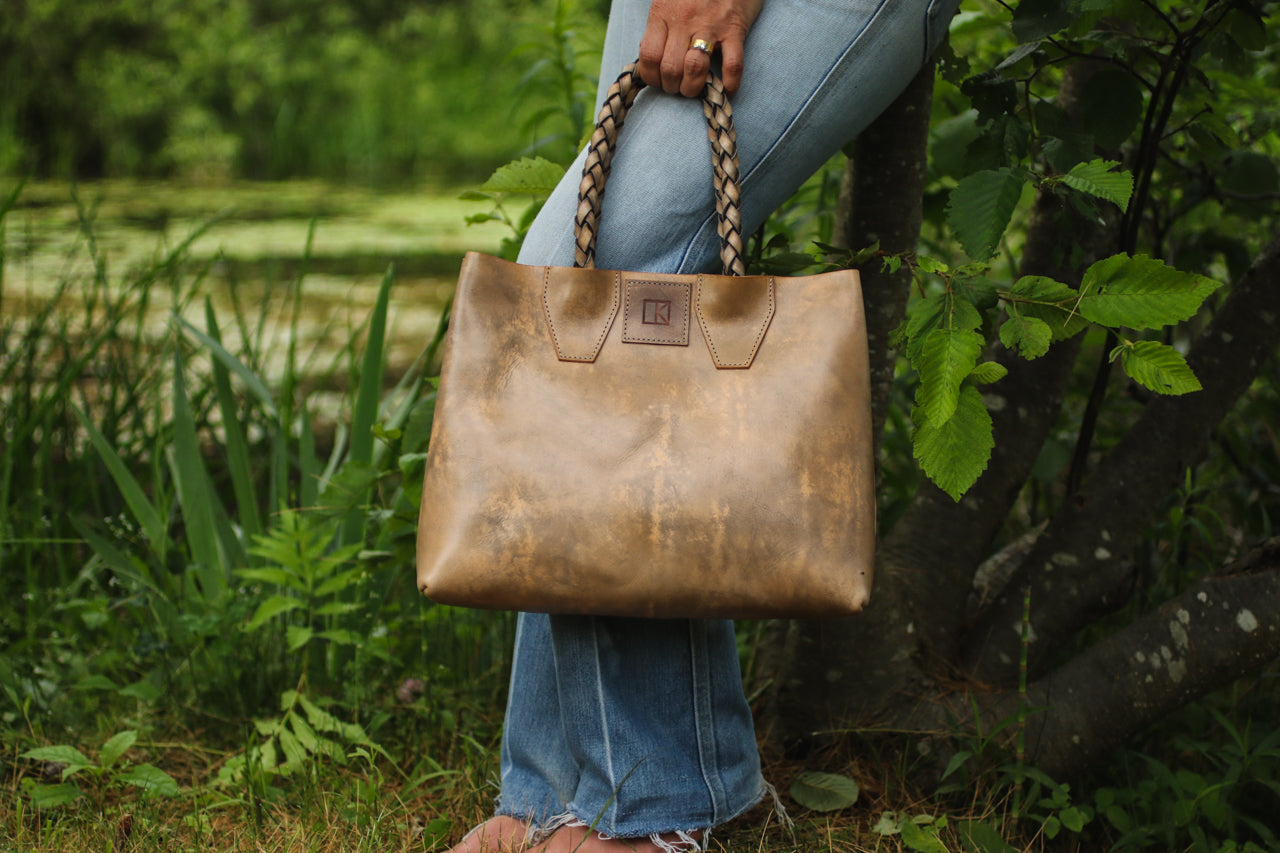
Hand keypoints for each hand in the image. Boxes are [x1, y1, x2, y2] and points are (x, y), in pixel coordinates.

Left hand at [636, 0, 764, 96]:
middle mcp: (685, 20)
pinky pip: (733, 64)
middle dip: (671, 86)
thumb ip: (659, 26)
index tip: (657, 81)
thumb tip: (650, 59)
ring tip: (694, 89)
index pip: (649, 55)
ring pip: (695, 69)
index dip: (650, 76)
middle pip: (671, 68)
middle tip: (676, 86)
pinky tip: (727, 89)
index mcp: (663, 12)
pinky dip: (730, 83)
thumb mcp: (668, 0)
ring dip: (693, 88)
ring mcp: (711, 25)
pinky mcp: (735, 29)